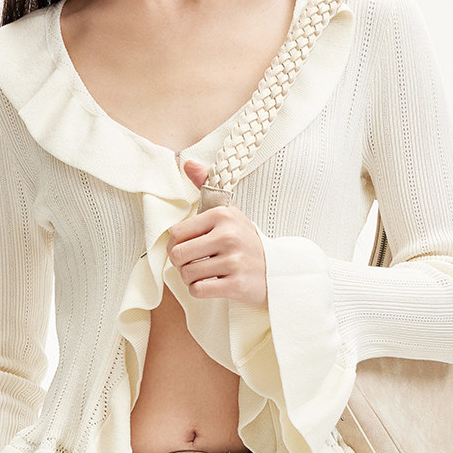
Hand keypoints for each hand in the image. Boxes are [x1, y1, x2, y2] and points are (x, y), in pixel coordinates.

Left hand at [167, 159, 267, 307]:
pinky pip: (199, 290)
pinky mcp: (237, 284)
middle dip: (181, 264)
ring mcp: (234, 261)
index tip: (188, 247)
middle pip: (178, 255)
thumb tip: (187, 162)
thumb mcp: (229, 211)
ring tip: (204, 274)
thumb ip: (206, 185)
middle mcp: (229, 235)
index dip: (176, 244)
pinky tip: (211, 285)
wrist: (277, 270)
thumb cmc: (245, 240)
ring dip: (191, 278)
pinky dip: (199, 290)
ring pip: (187, 274)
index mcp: (222, 215)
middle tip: (193, 264)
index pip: (175, 233)